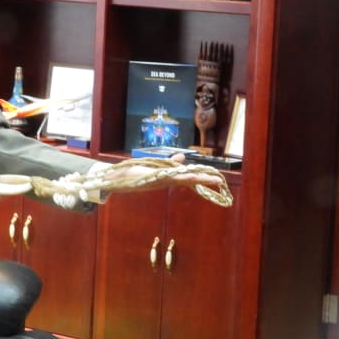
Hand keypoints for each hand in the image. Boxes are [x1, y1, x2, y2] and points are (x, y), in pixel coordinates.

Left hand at [104, 158, 224, 193]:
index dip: (202, 178)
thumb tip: (183, 157)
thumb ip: (171, 162)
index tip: (217, 179)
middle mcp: (167, 181)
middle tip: (219, 181)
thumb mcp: (157, 166)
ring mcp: (160, 179)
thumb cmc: (137, 173)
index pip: (189, 178)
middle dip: (203, 180)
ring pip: (182, 179)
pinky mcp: (152, 177)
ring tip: (209, 178)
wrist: (119, 177)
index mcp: (169, 178)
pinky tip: (188, 174)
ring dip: (195, 179)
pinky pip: (168, 176)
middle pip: (188, 180)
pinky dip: (179, 176)